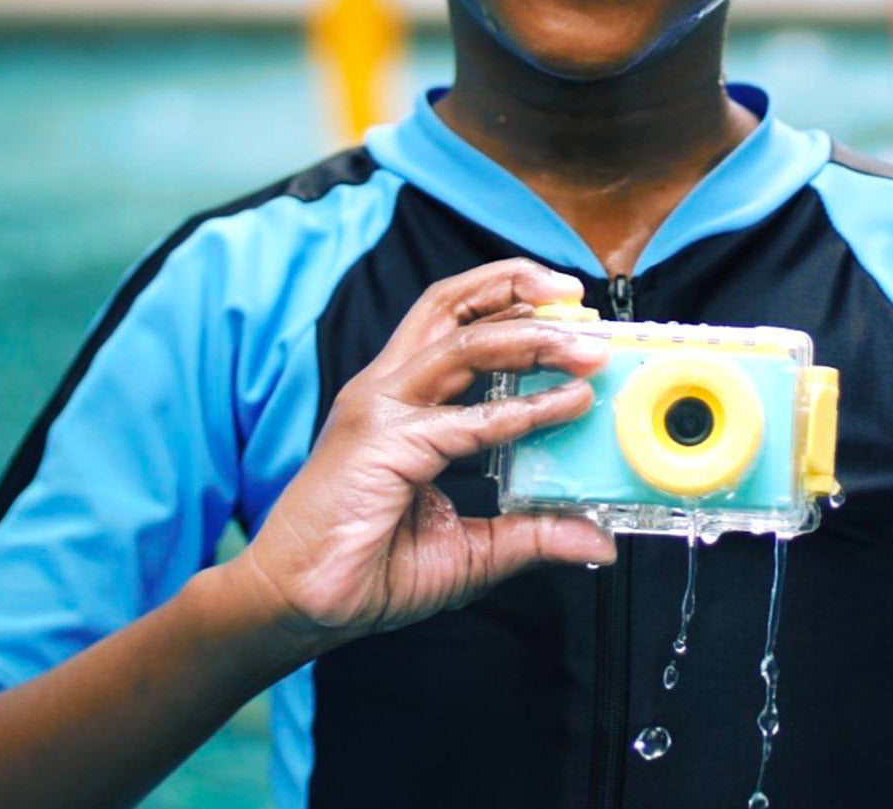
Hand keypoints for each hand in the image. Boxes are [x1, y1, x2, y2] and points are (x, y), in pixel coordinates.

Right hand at [230, 259, 615, 647]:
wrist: (298, 605)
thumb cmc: (364, 569)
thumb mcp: (470, 549)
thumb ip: (530, 534)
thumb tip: (595, 540)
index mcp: (403, 399)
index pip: (458, 325)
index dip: (514, 308)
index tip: (574, 316)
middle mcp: (390, 388)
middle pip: (451, 305)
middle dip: (516, 286)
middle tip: (578, 298)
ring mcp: (382, 409)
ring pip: (464, 342)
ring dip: (532, 337)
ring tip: (585, 346)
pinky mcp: (382, 441)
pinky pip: (465, 420)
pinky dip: (524, 410)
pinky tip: (566, 406)